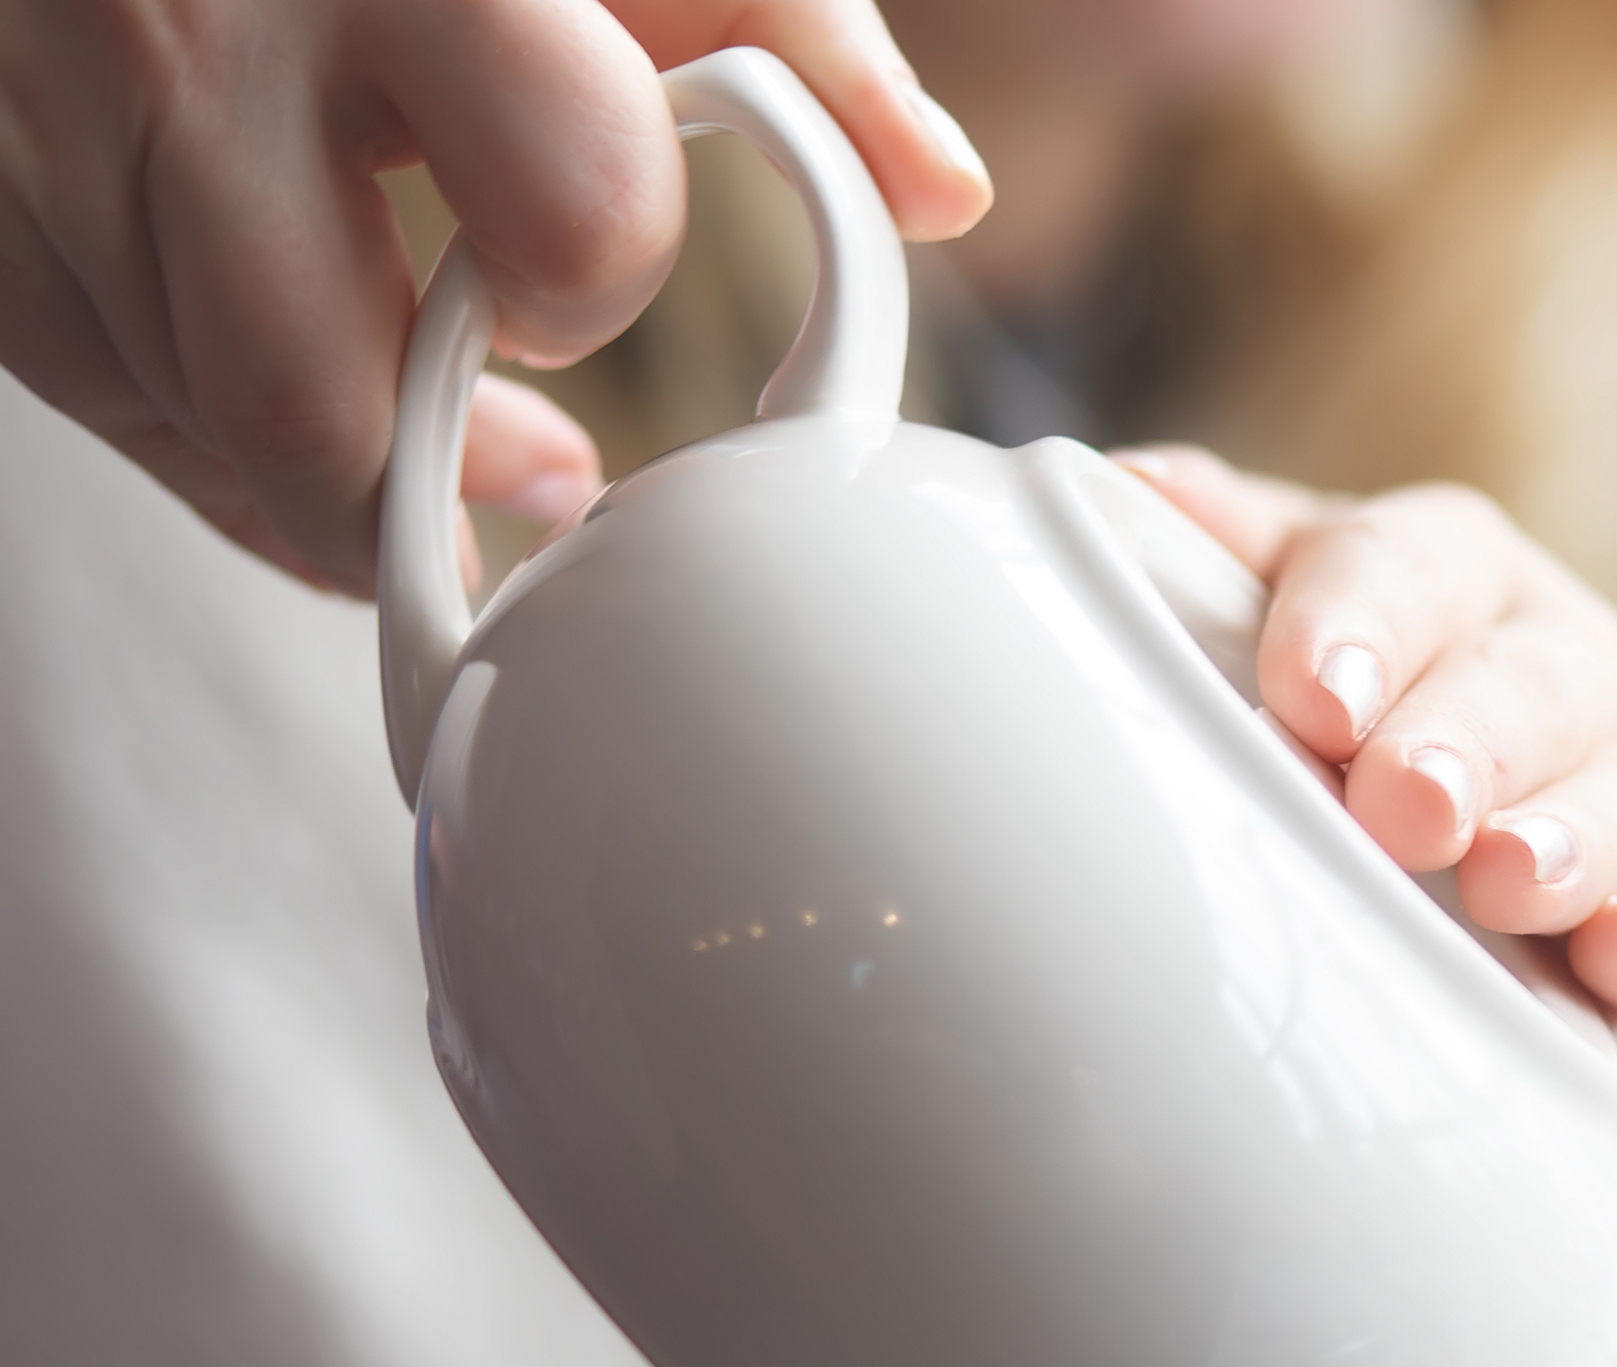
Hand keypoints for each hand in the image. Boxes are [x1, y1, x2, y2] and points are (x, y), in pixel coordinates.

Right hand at [0, 0, 990, 592]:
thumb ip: (781, 26)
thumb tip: (941, 192)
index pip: (570, 220)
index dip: (602, 272)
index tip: (591, 268)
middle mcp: (195, 50)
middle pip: (324, 406)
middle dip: (433, 473)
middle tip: (521, 464)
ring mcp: (56, 131)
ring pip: (210, 428)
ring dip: (333, 483)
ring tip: (426, 447)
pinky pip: (106, 397)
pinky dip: (213, 439)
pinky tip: (300, 409)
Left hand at [1123, 446, 1616, 1068]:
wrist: (1601, 879)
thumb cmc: (1414, 737)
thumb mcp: (1333, 639)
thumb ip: (1243, 568)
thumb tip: (1115, 487)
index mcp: (1463, 587)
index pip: (1417, 565)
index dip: (1364, 620)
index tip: (1309, 694)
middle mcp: (1576, 673)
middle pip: (1532, 682)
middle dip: (1466, 737)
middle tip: (1401, 803)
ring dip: (1574, 838)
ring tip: (1510, 881)